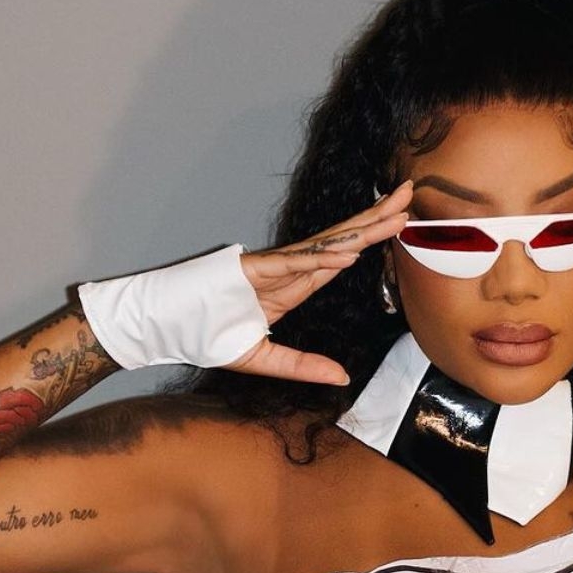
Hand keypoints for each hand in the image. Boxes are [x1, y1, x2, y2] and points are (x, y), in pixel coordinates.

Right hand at [225, 182, 411, 383]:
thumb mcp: (264, 361)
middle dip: (376, 218)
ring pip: (325, 244)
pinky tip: (349, 253)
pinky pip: (291, 264)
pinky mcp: (251, 272)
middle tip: (410, 195)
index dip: (370, 238)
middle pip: (342, 239)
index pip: (341, 256)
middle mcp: (288, 269)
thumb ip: (303, 367)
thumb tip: (344, 378)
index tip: (399, 222)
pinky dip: (320, 259)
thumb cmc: (205, 335)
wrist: (163, 326)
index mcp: (293, 285)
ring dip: (360, 229)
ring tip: (393, 213)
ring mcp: (271, 267)